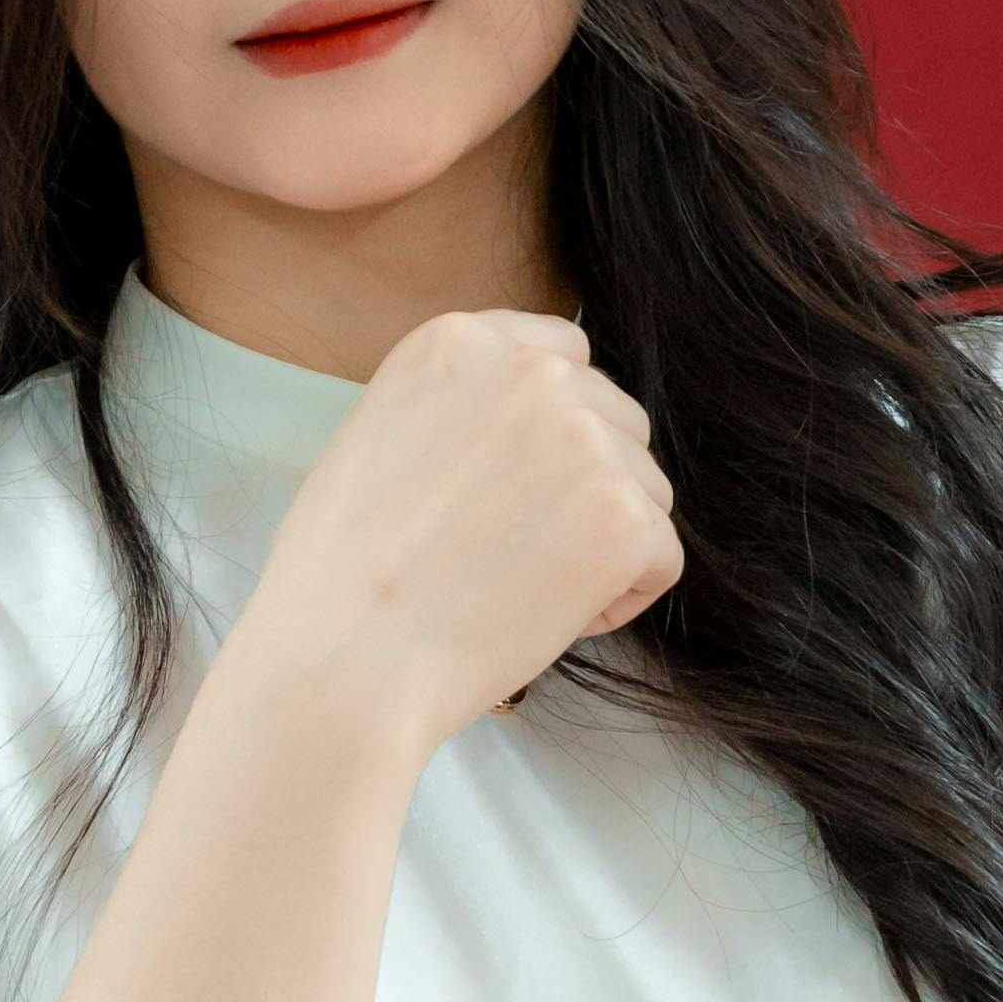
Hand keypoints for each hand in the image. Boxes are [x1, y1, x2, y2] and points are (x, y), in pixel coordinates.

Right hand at [237, 305, 681, 749]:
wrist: (345, 660)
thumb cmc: (341, 574)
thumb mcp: (381, 435)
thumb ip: (464, 407)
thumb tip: (535, 429)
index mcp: (461, 341)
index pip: (564, 357)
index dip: (555, 431)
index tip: (518, 487)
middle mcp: (531, 372)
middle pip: (615, 421)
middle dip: (585, 487)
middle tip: (508, 552)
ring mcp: (585, 440)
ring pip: (645, 489)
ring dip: (602, 543)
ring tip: (518, 588)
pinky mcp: (625, 516)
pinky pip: (661, 557)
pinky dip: (618, 599)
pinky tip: (544, 618)